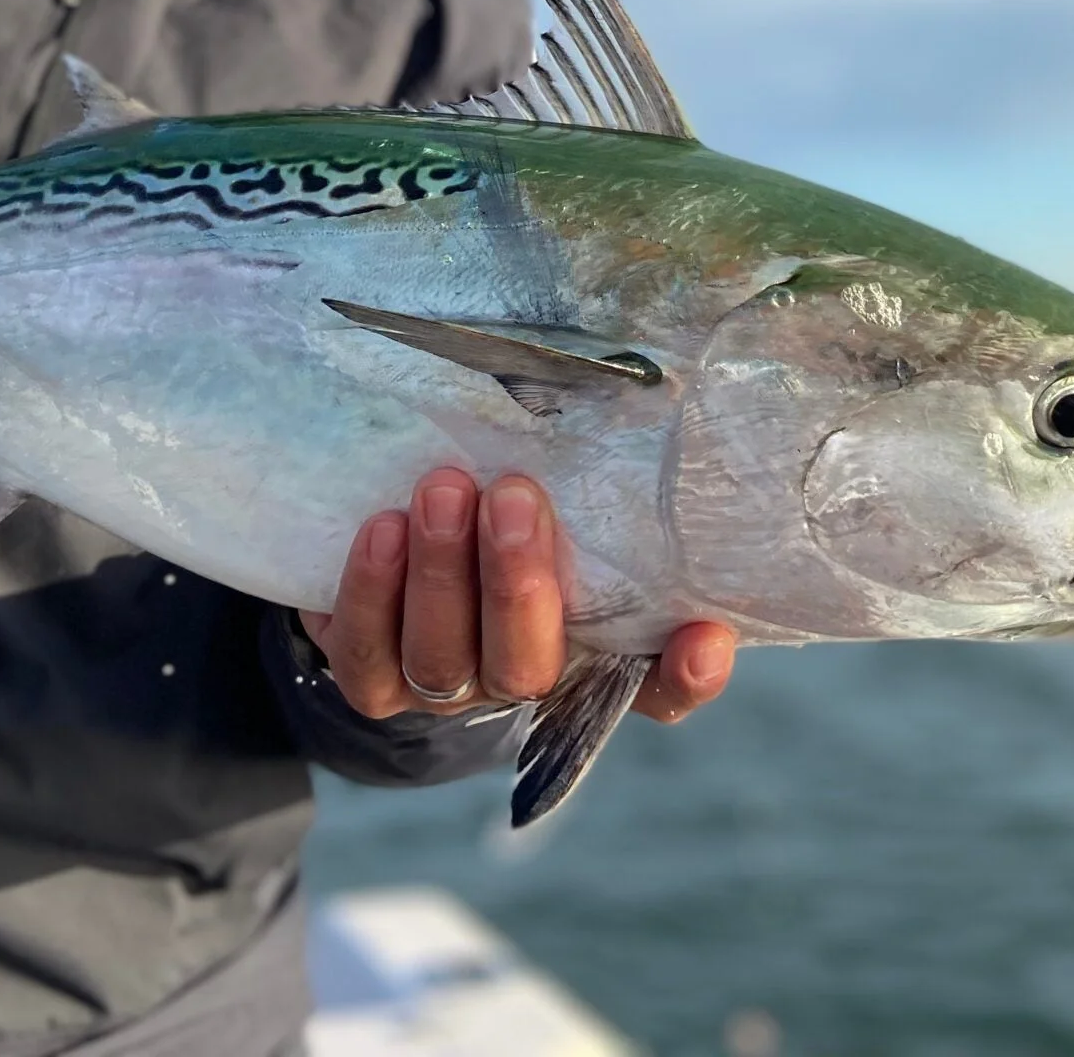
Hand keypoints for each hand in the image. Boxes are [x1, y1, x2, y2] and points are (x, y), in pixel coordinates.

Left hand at [300, 467, 737, 722]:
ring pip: (443, 661)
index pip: (658, 686)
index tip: (704, 634)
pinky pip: (368, 656)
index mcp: (595, 649)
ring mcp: (446, 688)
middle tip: (515, 496)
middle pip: (528, 667)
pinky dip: (372, 594)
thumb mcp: (560, 495)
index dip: (684, 673)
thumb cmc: (504, 504)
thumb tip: (639, 385)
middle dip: (518, 584)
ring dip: (441, 575)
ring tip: (443, 489)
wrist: (398, 547)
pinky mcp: (375, 679)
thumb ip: (594, 477)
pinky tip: (382, 527)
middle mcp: (524, 679)